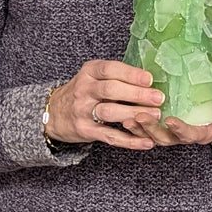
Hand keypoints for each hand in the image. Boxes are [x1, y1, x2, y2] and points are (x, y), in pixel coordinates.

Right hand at [45, 60, 165, 151]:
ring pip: (110, 112)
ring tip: (156, 116)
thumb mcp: (93, 76)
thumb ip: (116, 76)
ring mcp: (83, 110)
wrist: (53, 113)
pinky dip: (130, 141)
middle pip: (111, 90)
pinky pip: (110, 136)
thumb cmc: (84, 92)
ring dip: (135, 114)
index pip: (110, 69)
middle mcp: (84, 89)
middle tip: (158, 98)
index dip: (131, 74)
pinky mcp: (85, 130)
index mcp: (89, 71)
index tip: (149, 79)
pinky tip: (146, 142)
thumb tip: (151, 80)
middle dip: (136, 94)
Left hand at [130, 84, 211, 147]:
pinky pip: (150, 129)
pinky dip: (138, 125)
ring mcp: (176, 132)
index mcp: (206, 133)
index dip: (180, 129)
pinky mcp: (168, 125)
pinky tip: (126, 116)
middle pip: (167, 138)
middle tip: (139, 116)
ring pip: (155, 136)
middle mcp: (188, 136)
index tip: (170, 119)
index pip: (191, 135)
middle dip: (152, 129)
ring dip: (141, 128)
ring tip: (127, 118)